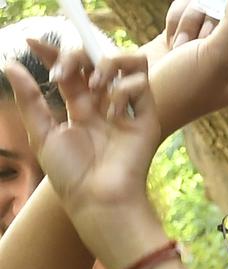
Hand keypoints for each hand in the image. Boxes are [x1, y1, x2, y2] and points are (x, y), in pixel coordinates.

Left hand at [6, 42, 160, 228]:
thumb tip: (10, 64)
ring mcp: (127, 109)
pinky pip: (141, 83)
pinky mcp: (147, 117)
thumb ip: (29, 98)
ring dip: (108, 63)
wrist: (98, 198)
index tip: (31, 44)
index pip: (70, 71)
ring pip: (128, 63)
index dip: (53, 54)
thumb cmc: (70, 174)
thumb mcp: (41, 133)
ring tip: (94, 83)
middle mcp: (105, 105)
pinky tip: (113, 110)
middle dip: (77, 56)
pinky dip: (124, 89)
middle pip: (96, 60)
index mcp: (81, 109)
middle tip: (62, 73)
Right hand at [146, 0, 227, 135]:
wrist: (140, 97)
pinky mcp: (193, 31)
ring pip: (213, 5)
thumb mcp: (214, 57)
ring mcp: (216, 41)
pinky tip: (172, 41)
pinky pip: (191, 7)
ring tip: (183, 46)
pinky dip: (179, 18)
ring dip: (193, 19)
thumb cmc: (183, 88)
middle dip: (216, 17)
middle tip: (203, 39)